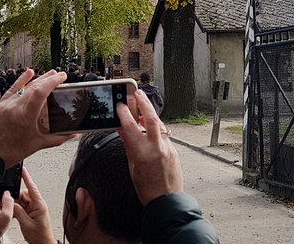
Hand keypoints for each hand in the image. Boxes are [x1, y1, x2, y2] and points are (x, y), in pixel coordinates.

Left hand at [0, 69, 71, 166]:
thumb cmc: (10, 152)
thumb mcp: (38, 145)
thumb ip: (57, 138)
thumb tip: (71, 134)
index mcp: (26, 116)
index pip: (41, 92)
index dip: (53, 82)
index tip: (62, 78)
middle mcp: (15, 107)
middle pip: (34, 87)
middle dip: (49, 79)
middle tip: (60, 76)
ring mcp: (7, 105)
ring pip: (25, 87)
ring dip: (38, 79)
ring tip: (50, 74)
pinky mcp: (0, 105)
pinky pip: (12, 89)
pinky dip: (21, 80)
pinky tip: (29, 73)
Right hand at [12, 169, 55, 243]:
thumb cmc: (40, 236)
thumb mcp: (26, 224)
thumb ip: (18, 212)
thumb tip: (11, 203)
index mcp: (39, 205)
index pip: (32, 188)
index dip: (27, 178)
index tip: (23, 170)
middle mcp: (37, 205)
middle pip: (24, 194)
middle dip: (15, 197)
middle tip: (8, 202)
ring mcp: (34, 209)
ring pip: (21, 201)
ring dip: (15, 205)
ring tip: (11, 211)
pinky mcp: (31, 213)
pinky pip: (22, 207)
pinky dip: (16, 209)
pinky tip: (13, 214)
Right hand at [116, 89, 182, 204]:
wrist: (166, 201)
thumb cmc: (146, 189)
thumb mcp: (132, 167)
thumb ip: (129, 146)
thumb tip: (123, 130)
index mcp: (142, 153)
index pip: (131, 127)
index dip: (124, 114)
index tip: (120, 106)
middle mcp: (156, 148)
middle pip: (150, 118)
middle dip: (143, 103)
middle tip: (136, 93)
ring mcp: (167, 148)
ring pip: (159, 124)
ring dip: (150, 113)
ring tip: (142, 105)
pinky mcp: (173, 150)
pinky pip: (163, 134)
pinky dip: (155, 128)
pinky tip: (149, 125)